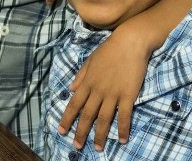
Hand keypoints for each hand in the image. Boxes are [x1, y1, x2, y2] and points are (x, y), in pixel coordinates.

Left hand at [58, 26, 148, 150]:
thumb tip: (70, 89)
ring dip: (100, 135)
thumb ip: (80, 76)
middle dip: (80, 132)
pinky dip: (123, 128)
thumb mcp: (90, 60)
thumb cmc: (109, 49)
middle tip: (76, 146)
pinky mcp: (128, 95)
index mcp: (87, 82)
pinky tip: (122, 139)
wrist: (129, 42)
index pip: (74, 104)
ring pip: (104, 118)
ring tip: (98, 148)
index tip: (61, 131)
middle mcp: (97, 90)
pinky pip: (124, 115)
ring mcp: (113, 94)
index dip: (67, 119)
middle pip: (87, 115)